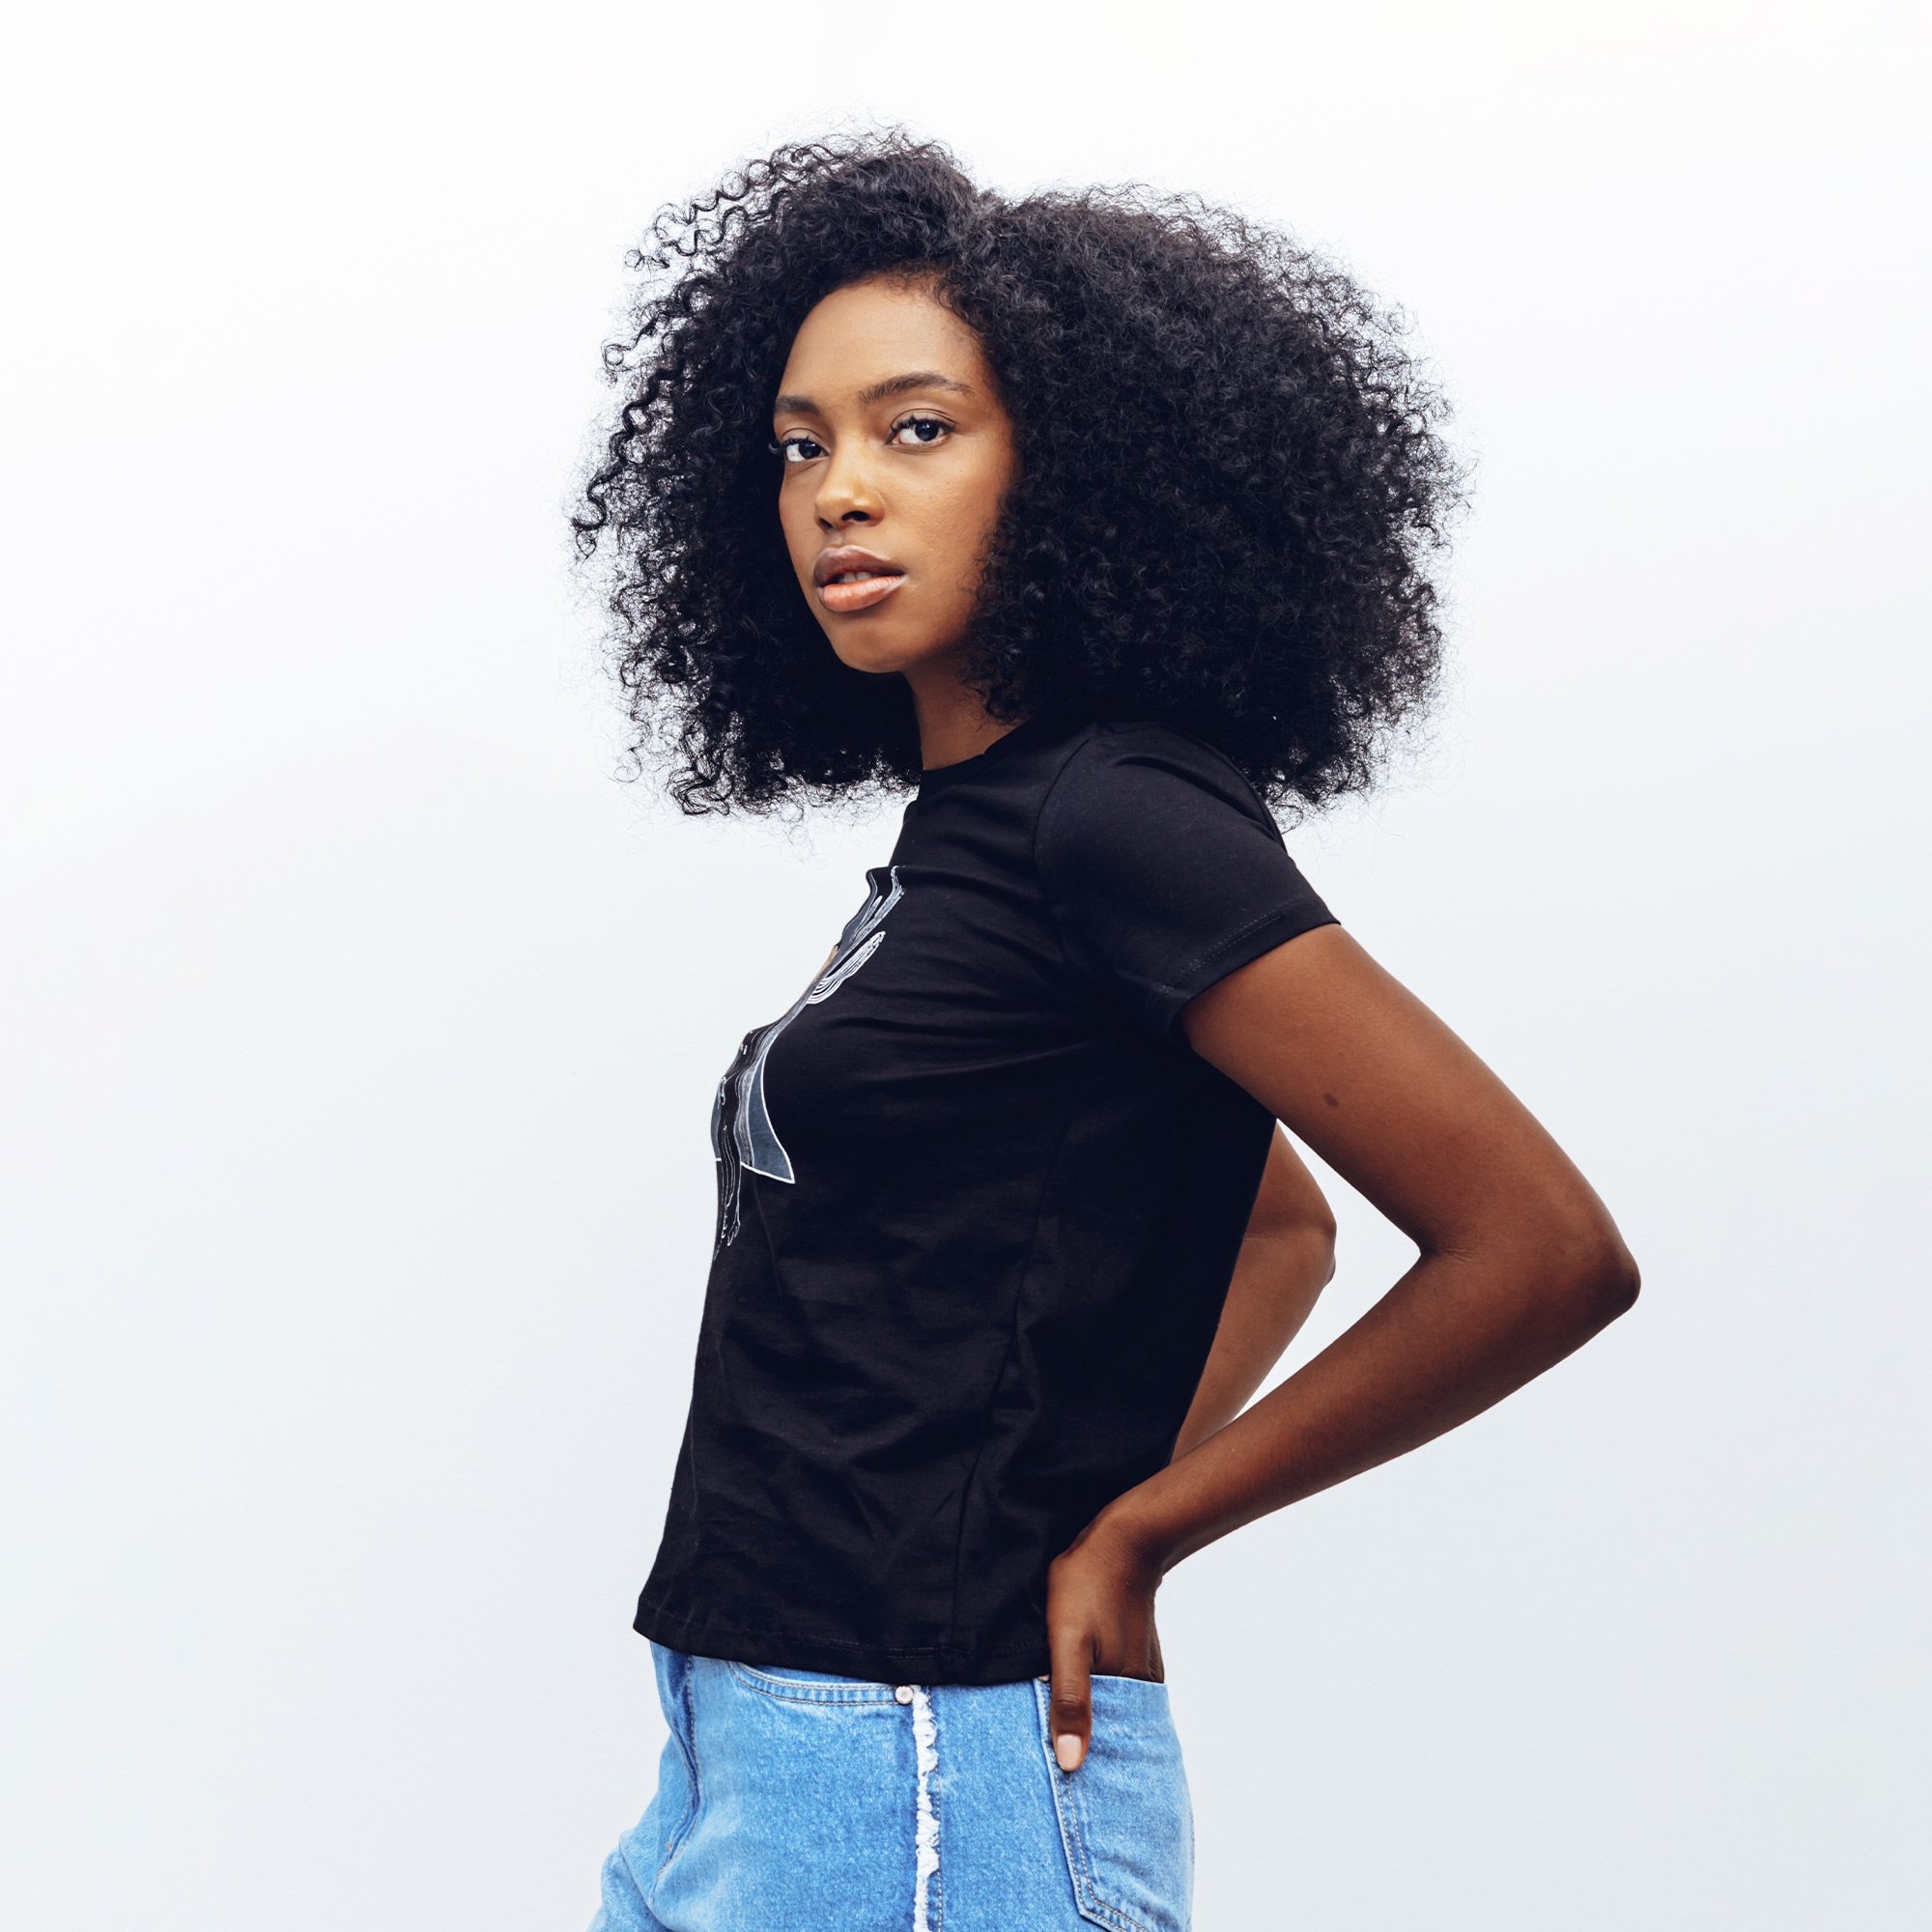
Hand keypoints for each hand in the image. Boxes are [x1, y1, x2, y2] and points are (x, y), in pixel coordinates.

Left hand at [1045, 1513, 1163, 1772]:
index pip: (1104, 1747)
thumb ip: (1069, 1699)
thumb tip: (1072, 1763)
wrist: (1123, 1538)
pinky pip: (1115, 1686)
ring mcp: (1140, 1666)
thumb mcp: (1067, 1641)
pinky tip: (1078, 1699)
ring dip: (1089, 1721)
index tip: (1060, 1788)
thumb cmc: (1087, 1586)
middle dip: (1084, 1749)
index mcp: (1124, 1689)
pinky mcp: (1135, 1650)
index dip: (1082, 1766)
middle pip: (1109, 1730)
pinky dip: (1097, 1698)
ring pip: (1111, 1707)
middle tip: (1052, 1768)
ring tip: (1059, 1738)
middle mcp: (1139, 1685)